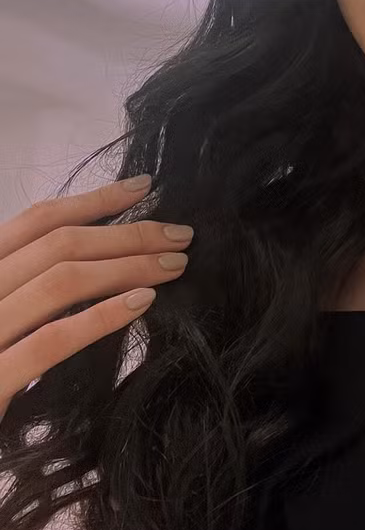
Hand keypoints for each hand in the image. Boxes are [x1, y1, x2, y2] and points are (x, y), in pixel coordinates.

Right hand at [0, 176, 191, 424]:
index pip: (34, 222)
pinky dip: (101, 317)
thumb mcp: (5, 319)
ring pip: (60, 282)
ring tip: (174, 266)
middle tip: (181, 235)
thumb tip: (105, 253)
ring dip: (127, 266)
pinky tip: (142, 304)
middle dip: (127, 234)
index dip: (93, 200)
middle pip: (57, 246)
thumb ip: (34, 288)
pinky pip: (50, 341)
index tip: (145, 188)